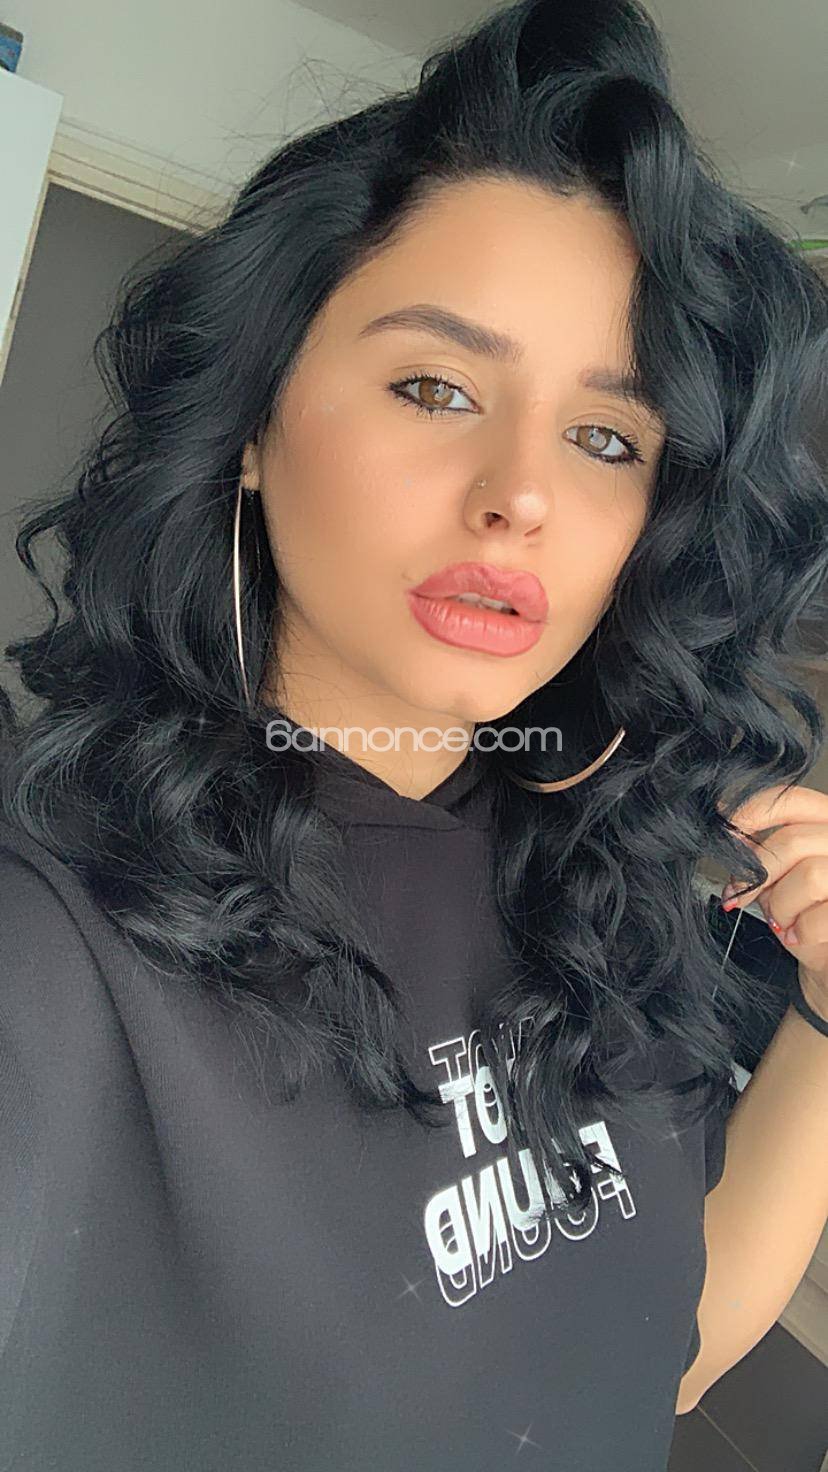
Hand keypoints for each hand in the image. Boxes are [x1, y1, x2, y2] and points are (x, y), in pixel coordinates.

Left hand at [717, 783, 827, 1013]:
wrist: (826, 959)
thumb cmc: (804, 914)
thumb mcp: (779, 876)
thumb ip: (761, 855)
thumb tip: (728, 841)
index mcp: (826, 823)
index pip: (793, 800)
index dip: (754, 811)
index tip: (727, 833)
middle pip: (793, 841)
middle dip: (756, 874)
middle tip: (739, 896)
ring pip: (809, 876)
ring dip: (780, 905)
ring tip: (781, 920)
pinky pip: (819, 917)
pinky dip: (800, 931)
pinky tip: (798, 935)